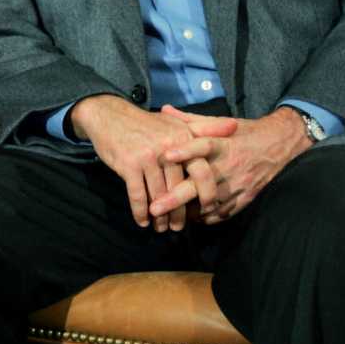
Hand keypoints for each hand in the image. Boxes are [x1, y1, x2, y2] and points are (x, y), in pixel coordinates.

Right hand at [69, 95, 236, 231]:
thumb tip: (235, 126)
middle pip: (179, 189)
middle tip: (180, 227)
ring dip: (160, 217)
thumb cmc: (146, 123)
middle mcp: (167, 149)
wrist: (109, 115)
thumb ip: (207, 127)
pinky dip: (140, 212)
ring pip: (158, 196)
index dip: (207, 193)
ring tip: (161, 228)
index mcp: (182, 138)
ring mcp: (147, 157)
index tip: (208, 210)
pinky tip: (142, 221)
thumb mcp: (177, 122)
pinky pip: (137, 195)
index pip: (201, 171)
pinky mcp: (128, 165)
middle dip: (180, 213)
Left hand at [152, 105, 310, 223]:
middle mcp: (229, 165)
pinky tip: (191, 218)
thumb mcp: (218, 122)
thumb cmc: (241, 132)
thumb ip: (190, 120)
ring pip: (210, 203)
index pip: (203, 146)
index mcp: (222, 143)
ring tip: (165, 218)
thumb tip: (164, 109)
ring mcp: (238, 184)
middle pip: (201, 183)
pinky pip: (223, 213)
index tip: (166, 155)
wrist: (277, 144)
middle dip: (176, 197)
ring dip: (187, 212)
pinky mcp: (246, 197)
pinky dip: (206, 217)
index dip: (185, 150)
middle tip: (154, 207)